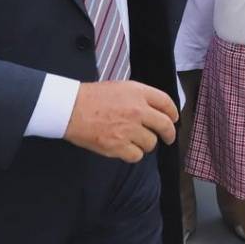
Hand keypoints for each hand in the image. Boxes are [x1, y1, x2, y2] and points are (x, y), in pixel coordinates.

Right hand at [64, 80, 178, 162]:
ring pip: (151, 143)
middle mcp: (138, 110)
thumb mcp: (120, 88)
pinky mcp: (118, 146)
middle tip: (168, 138)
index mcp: (138, 93)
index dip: (173, 112)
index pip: (166, 103)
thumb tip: (154, 110)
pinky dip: (133, 154)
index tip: (174, 119)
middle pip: (165, 125)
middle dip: (169, 134)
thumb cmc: (91, 97)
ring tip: (134, 140)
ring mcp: (129, 129)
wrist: (70, 109)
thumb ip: (139, 97)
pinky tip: (125, 148)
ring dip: (145, 144)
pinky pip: (136, 155)